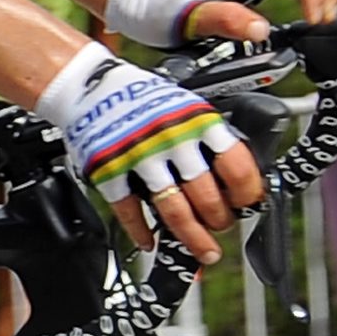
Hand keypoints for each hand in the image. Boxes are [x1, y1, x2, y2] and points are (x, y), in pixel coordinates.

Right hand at [42, 46, 260, 261]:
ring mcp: (140, 159)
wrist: (88, 84)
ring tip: (205, 250)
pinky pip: (131, 213)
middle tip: (222, 225)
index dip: (247, 192)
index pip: (236, 166)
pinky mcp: (111, 173)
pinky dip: (142, 232)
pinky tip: (151, 241)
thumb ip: (208, 136)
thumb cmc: (140, 96)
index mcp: (197, 121)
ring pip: (175, 211)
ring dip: (193, 237)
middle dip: (221, 220)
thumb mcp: (185, 104)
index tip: (248, 203)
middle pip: (207, 197)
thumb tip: (238, 170)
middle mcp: (171, 141)